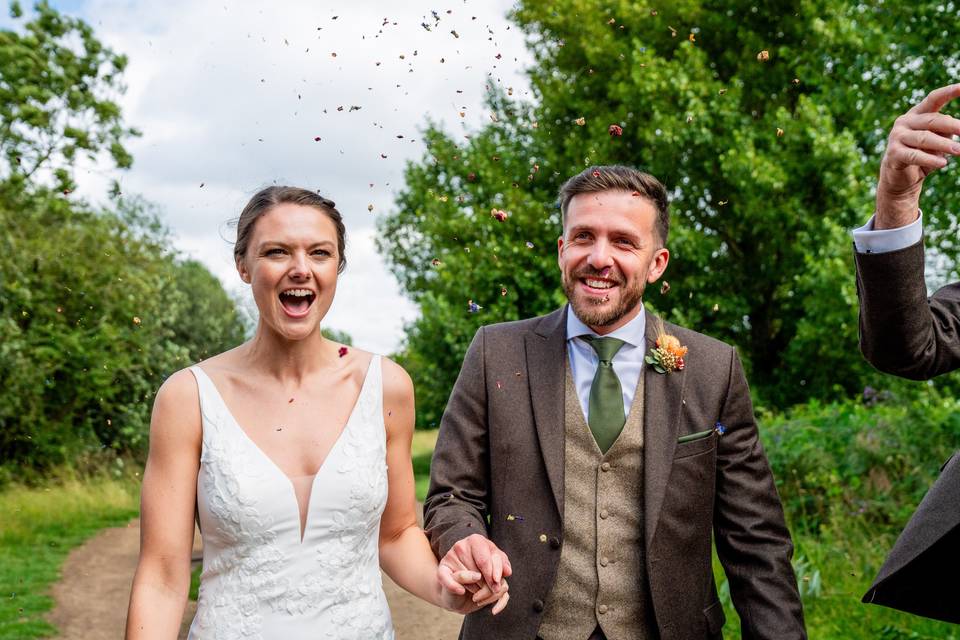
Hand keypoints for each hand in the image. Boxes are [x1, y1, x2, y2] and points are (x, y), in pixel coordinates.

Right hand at [436, 534, 512, 612]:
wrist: (462, 589)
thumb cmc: (482, 574)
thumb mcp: (495, 567)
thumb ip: (502, 566)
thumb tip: (507, 571)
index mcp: (476, 540)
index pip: (485, 560)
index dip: (493, 574)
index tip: (497, 585)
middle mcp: (461, 545)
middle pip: (477, 570)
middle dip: (486, 584)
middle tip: (490, 590)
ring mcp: (450, 557)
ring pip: (466, 577)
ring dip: (476, 589)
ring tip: (478, 590)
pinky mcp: (442, 570)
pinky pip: (448, 580)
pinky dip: (455, 587)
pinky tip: (461, 591)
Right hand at [876, 84, 959, 229]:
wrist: (899, 177)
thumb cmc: (923, 154)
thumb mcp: (938, 140)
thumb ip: (946, 132)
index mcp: (918, 114)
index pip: (934, 99)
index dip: (949, 92)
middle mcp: (905, 121)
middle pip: (932, 120)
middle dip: (953, 126)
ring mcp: (897, 136)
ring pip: (924, 138)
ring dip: (944, 145)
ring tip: (959, 150)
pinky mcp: (893, 153)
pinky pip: (914, 155)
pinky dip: (929, 159)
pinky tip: (943, 163)